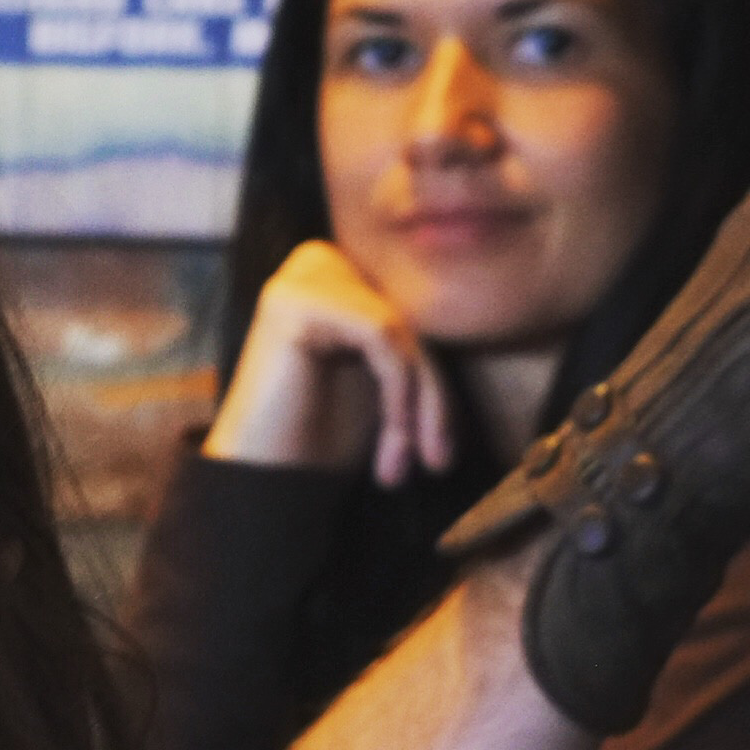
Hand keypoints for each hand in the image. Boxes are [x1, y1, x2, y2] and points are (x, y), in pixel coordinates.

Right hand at [204, 239, 458, 489]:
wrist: (261, 487)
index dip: (433, 386)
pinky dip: (400, 397)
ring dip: (419, 406)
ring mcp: (301, 276)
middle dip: (431, 396)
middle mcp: (317, 262)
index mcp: (338, 274)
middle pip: (409, 318)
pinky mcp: (295, 300)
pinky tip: (391, 454)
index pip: (410, 316)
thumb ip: (418, 348)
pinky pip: (383, 335)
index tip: (437, 455)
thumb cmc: (318, 441)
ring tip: (406, 466)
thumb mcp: (386, 384)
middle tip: (435, 463)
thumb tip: (488, 310)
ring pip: (401, 329)